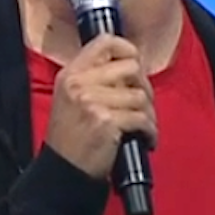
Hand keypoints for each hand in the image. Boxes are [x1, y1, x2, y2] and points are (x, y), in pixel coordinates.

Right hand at [44, 34, 157, 179]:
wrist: (63, 173)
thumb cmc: (72, 139)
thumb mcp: (71, 99)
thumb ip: (94, 79)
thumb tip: (132, 65)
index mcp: (70, 74)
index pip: (105, 42)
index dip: (127, 48)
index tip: (136, 63)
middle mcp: (79, 83)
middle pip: (131, 67)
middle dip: (145, 86)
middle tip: (143, 104)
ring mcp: (92, 102)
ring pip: (140, 95)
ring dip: (149, 114)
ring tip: (144, 127)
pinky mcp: (106, 122)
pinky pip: (142, 118)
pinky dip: (150, 131)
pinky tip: (146, 139)